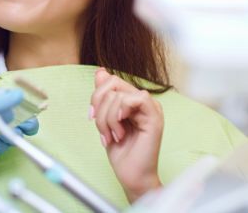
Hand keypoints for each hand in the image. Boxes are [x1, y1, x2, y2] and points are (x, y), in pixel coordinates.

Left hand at [90, 68, 162, 202]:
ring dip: (106, 119)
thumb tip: (100, 71)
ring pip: (117, 95)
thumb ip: (104, 96)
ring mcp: (151, 108)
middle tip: (102, 130)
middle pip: (112, 84)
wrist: (131, 175)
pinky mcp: (155, 117)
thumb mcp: (104, 119)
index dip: (96, 96)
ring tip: (111, 137)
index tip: (92, 117)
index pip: (110, 80)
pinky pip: (134, 100)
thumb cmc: (120, 151)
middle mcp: (143, 101)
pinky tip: (120, 132)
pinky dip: (118, 116)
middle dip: (99, 108)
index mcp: (132, 100)